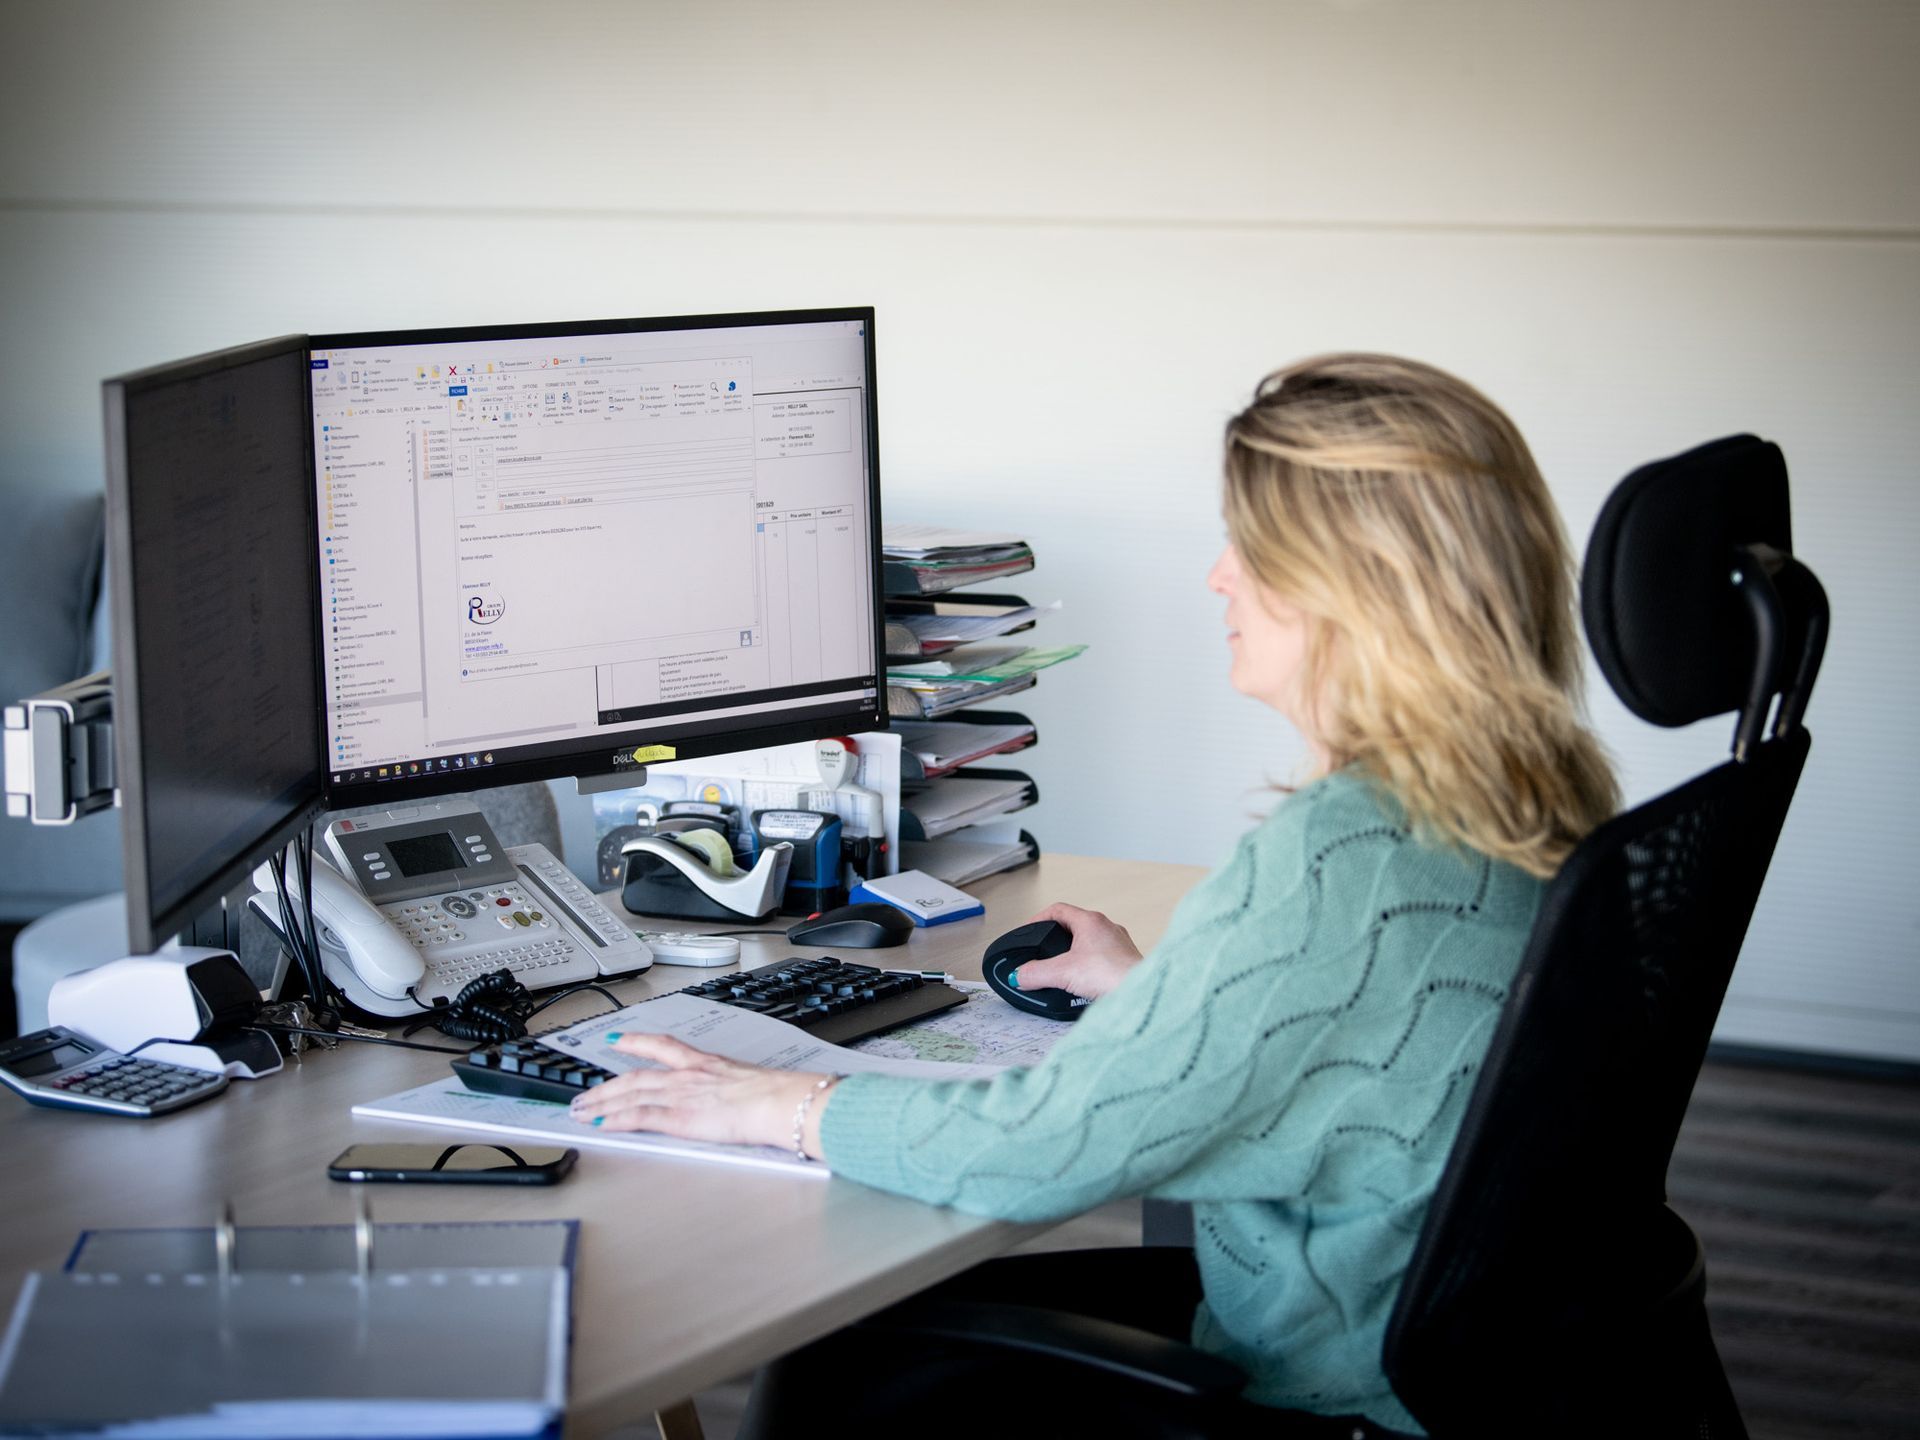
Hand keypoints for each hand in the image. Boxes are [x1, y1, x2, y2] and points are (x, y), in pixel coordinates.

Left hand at [567, 1032, 834, 1155]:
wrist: (781, 1102)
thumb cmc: (776, 1095)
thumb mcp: (751, 1081)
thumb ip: (736, 1087)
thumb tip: (743, 1097)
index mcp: (705, 1063)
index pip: (662, 1047)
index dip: (635, 1042)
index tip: (615, 1040)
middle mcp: (687, 1075)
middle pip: (635, 1076)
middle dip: (605, 1085)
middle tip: (582, 1094)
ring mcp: (681, 1094)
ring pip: (630, 1093)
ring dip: (601, 1102)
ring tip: (580, 1111)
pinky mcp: (679, 1116)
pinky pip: (638, 1116)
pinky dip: (616, 1119)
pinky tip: (600, 1124)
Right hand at [1011, 903, 1143, 1001]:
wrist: (1141, 994)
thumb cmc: (1114, 975)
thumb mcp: (1063, 973)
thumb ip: (1036, 973)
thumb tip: (1019, 975)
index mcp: (1091, 921)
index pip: (1058, 910)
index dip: (1039, 919)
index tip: (1029, 931)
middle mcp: (1107, 928)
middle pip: (1074, 926)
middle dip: (1055, 940)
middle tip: (1043, 952)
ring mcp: (1119, 944)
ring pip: (1089, 943)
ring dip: (1073, 954)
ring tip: (1062, 970)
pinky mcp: (1125, 962)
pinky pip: (1102, 959)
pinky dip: (1088, 967)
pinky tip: (1084, 983)